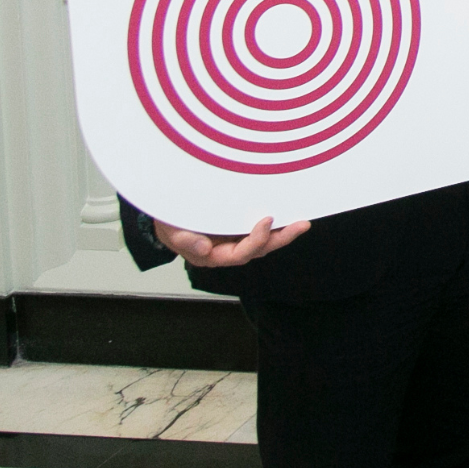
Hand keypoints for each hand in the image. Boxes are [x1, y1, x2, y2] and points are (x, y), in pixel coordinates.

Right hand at [153, 216, 308, 267]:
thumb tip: (204, 247)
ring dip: (284, 231)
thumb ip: (184, 240)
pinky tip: (290, 212)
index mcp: (213, 255)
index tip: (266, 221)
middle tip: (301, 225)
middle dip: (282, 238)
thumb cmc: (169, 224)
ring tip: (303, 221)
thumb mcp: (170, 231)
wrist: (166, 213)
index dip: (256, 240)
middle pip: (260, 248)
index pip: (240, 254)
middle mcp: (228, 249)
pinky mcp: (240, 224)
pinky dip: (277, 222)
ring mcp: (236, 237)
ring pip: (265, 239)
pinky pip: (260, 226)